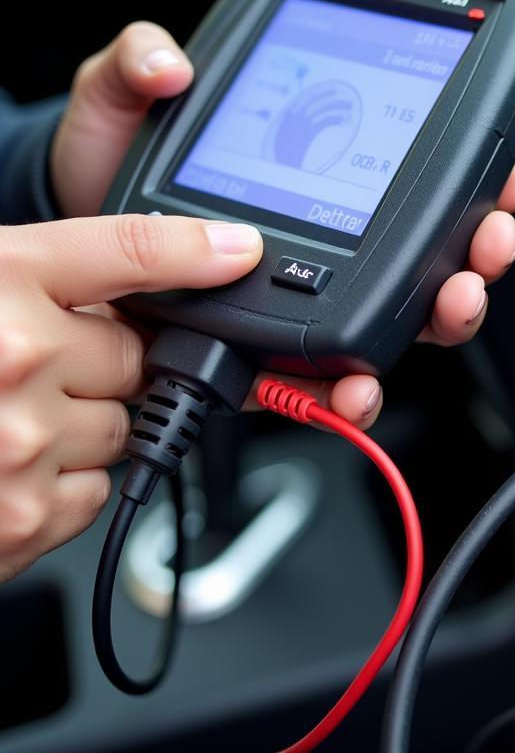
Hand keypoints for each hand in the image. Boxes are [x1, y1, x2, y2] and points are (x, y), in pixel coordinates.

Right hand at [0, 214, 262, 581]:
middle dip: (103, 363)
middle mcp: (15, 358)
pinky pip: (99, 487)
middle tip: (37, 368)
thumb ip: (44, 281)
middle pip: (136, 356)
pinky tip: (4, 467)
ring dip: (85, 426)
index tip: (241, 250)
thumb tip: (144, 276)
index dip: (195, 247)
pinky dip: (67, 481)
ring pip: (124, 426)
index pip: (127, 248)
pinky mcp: (25, 518)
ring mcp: (22, 444)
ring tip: (6, 421)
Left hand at [49, 24, 514, 428]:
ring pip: (404, 313)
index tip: (506, 176)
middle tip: (490, 241)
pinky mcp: (277, 349)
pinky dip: (355, 390)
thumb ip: (137, 60)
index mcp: (322, 167)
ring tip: (454, 302)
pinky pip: (329, 377)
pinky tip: (359, 389)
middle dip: (479, 247)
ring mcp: (313, 294)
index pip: (417, 166)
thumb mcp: (120, 102)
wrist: (71, 247)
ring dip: (445, 313)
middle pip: (433, 247)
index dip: (476, 173)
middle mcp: (335, 233)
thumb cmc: (111, 172)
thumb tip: (170, 61)